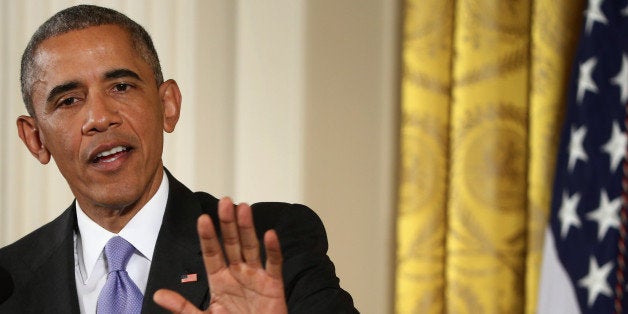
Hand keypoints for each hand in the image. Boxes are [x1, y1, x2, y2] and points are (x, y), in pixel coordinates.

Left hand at [153, 197, 287, 313]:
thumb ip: (182, 307)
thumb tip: (158, 295)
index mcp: (220, 280)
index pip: (211, 253)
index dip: (208, 236)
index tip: (202, 218)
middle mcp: (238, 273)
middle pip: (232, 244)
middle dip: (228, 223)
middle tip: (224, 202)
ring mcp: (256, 277)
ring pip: (251, 248)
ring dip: (247, 228)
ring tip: (243, 208)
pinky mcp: (273, 285)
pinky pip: (274, 265)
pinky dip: (273, 250)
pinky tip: (269, 235)